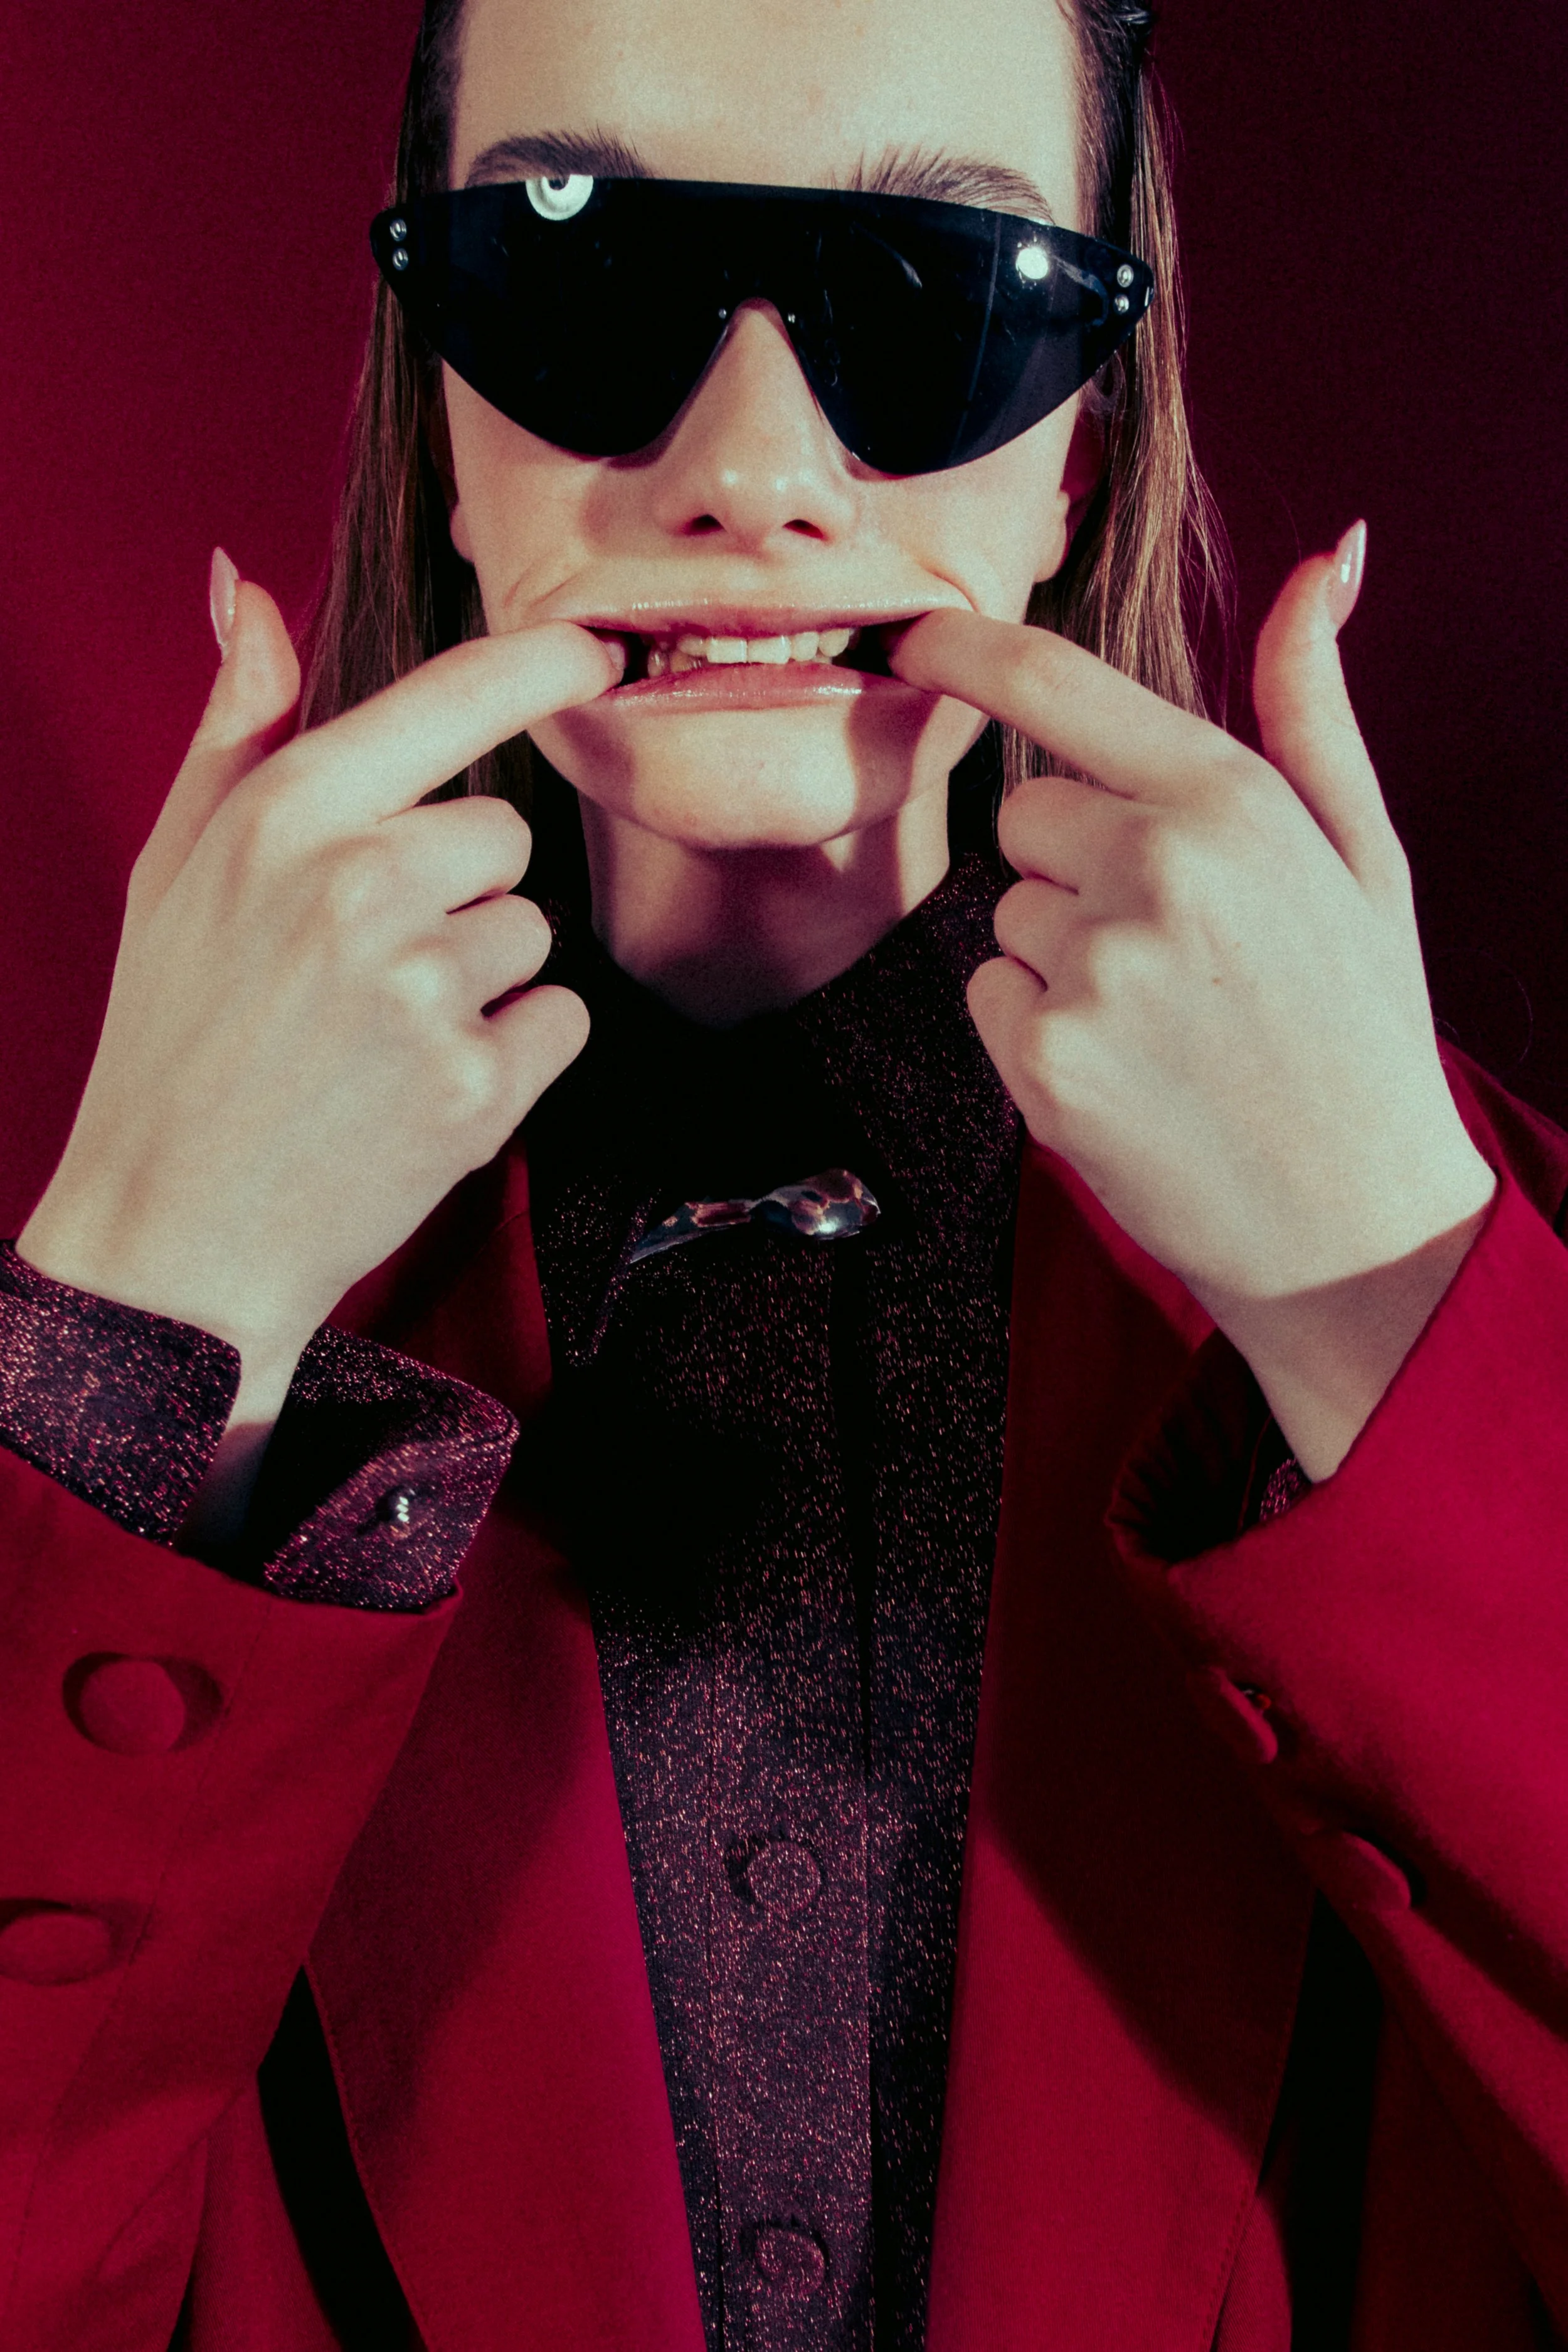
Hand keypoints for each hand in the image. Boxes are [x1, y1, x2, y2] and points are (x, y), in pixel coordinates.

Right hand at [20, 564, 619, 1437]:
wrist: (175, 1233)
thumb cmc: (174, 1043)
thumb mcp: (172, 868)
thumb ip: (234, 725)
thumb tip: (244, 588)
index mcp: (284, 815)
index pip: (448, 698)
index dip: (536, 664)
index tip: (590, 649)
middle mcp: (360, 885)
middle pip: (503, 834)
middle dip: (459, 890)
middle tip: (365, 966)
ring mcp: (424, 988)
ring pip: (531, 932)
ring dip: (482, 980)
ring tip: (379, 1037)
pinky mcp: (477, 1084)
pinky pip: (560, 1020)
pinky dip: (513, 1055)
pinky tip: (420, 1087)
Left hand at [891, 531, 1496, 1476]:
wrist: (1356, 1222)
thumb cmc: (1359, 1028)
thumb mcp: (1362, 854)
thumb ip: (1311, 706)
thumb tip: (1323, 562)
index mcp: (1230, 802)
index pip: (1056, 684)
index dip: (967, 649)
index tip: (915, 637)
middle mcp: (1154, 870)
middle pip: (1025, 816)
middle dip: (1075, 861)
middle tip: (1175, 944)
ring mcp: (1093, 970)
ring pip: (1009, 915)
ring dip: (1061, 955)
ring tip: (1165, 1021)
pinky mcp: (1043, 1060)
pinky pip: (989, 996)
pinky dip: (1036, 1029)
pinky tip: (1126, 1070)